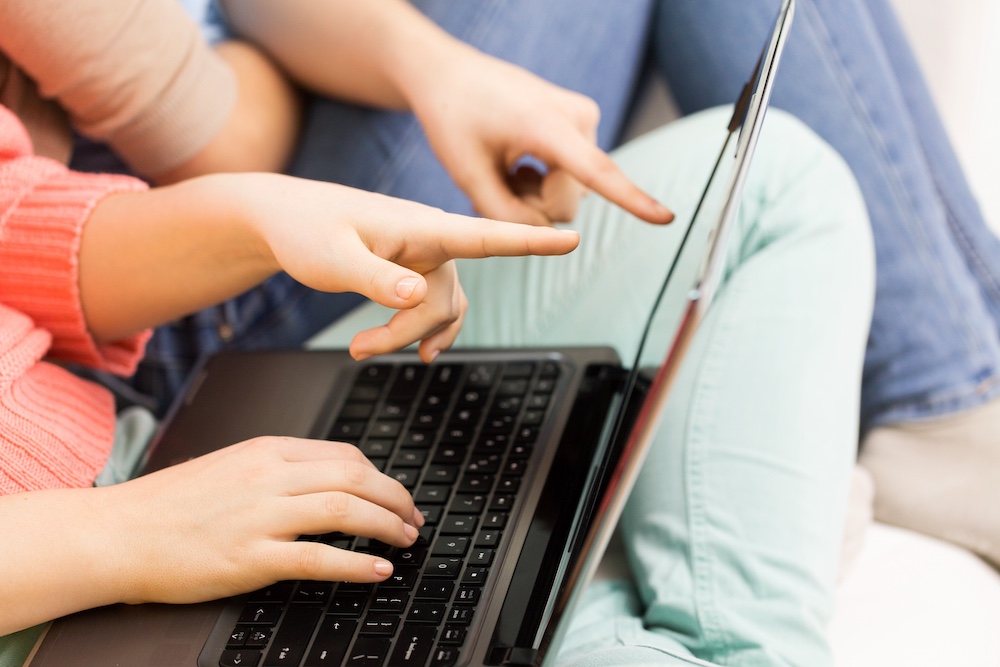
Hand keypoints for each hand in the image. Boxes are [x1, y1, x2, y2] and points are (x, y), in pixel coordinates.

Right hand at [100, 437, 421, 603]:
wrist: (116, 533)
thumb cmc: (169, 505)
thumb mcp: (229, 467)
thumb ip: (276, 469)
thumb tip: (326, 481)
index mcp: (266, 451)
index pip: (344, 454)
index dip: (381, 476)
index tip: (396, 494)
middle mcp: (269, 476)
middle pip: (355, 476)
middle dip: (396, 497)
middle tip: (414, 518)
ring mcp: (260, 516)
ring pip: (346, 509)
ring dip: (386, 525)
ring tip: (404, 540)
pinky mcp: (250, 557)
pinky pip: (319, 556)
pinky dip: (357, 563)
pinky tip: (378, 571)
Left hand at [240, 175, 580, 359]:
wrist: (282, 220)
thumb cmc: (304, 229)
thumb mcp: (331, 258)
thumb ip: (376, 277)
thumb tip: (417, 296)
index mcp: (421, 225)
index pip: (487, 233)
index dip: (531, 239)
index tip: (571, 236)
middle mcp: (432, 239)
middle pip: (449, 296)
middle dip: (408, 329)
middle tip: (360, 350)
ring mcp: (425, 256)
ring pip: (441, 307)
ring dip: (407, 335)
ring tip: (363, 349)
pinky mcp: (413, 270)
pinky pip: (435, 307)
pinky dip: (419, 331)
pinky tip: (407, 348)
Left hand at [406, 47, 674, 226]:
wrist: (452, 75)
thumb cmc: (455, 120)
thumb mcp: (468, 176)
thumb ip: (506, 217)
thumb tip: (549, 237)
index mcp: (547, 125)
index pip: (595, 171)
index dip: (632, 200)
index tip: (665, 218)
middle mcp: (578, 118)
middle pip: (570, 200)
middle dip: (534, 205)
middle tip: (498, 182)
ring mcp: (584, 119)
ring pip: (571, 192)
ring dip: (535, 194)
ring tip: (506, 167)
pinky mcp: (582, 125)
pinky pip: (571, 176)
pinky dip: (542, 180)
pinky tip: (516, 163)